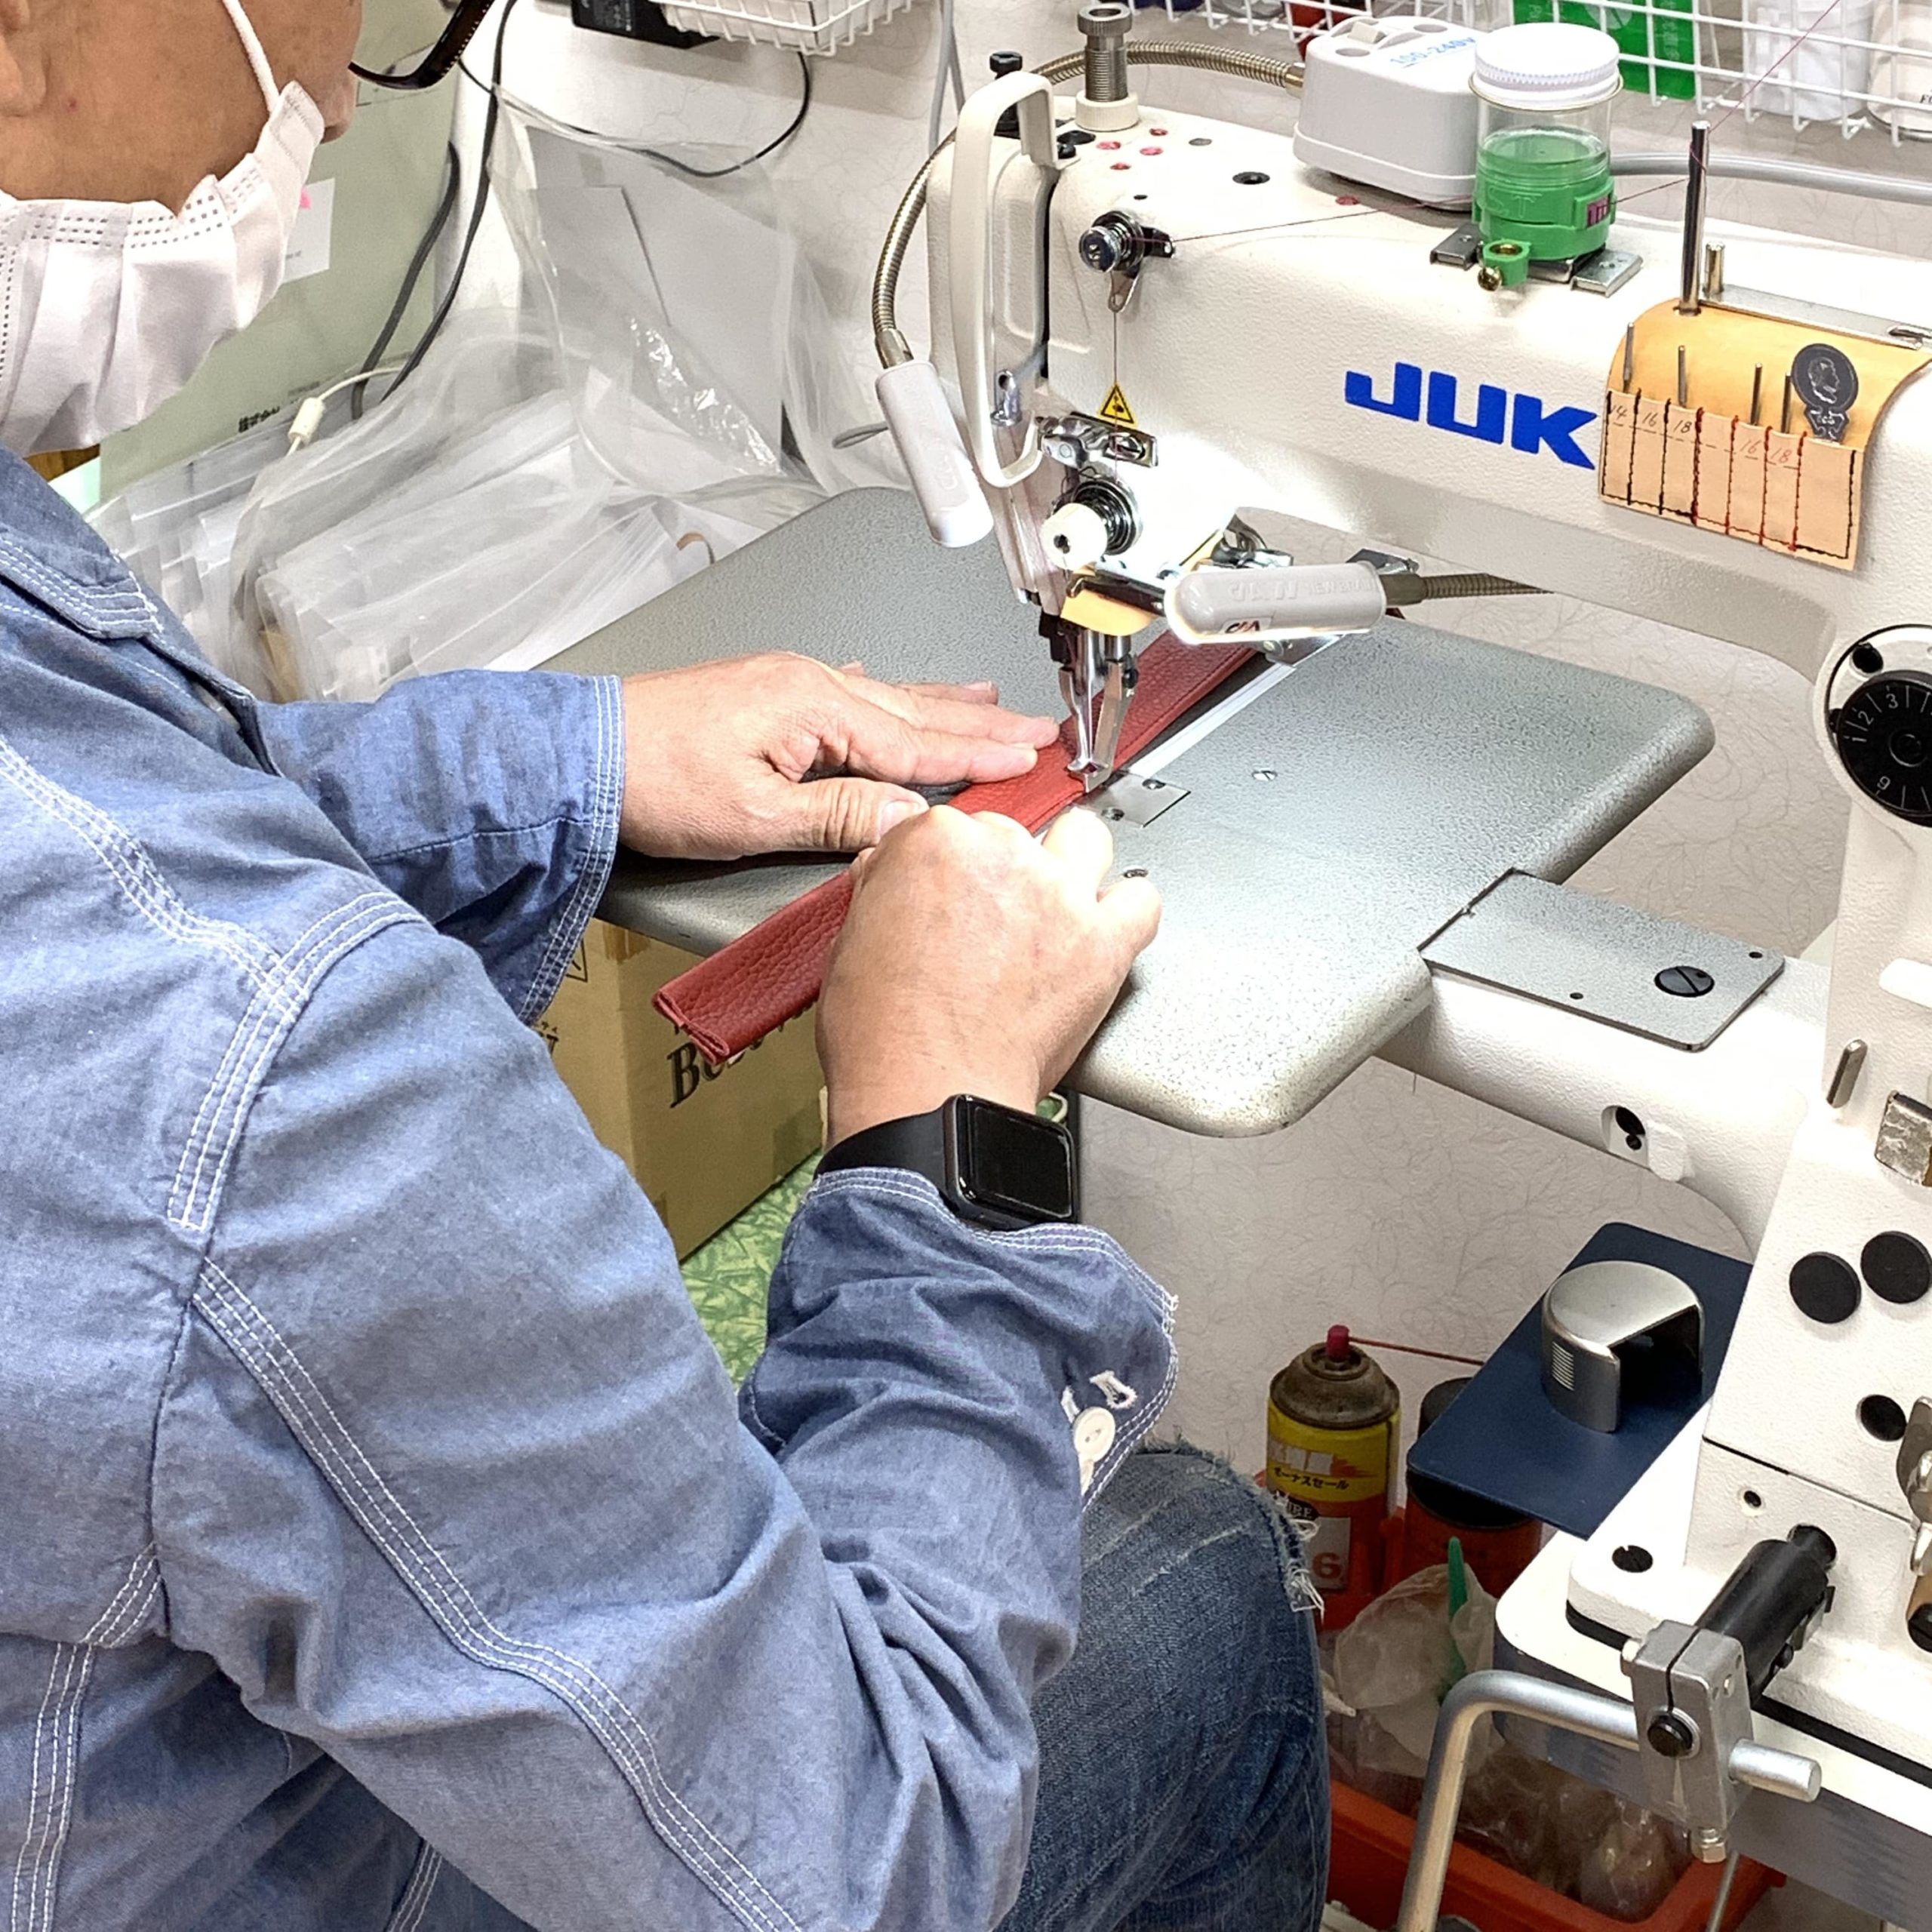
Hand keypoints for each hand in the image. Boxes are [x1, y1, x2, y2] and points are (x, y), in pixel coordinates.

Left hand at [618, 655, 1057, 860]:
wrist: (581, 756)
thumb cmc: (653, 780)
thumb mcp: (756, 817)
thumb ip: (841, 819)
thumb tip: (912, 822)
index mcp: (814, 706)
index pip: (916, 741)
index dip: (978, 755)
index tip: (1031, 758)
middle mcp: (807, 684)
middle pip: (913, 711)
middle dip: (980, 722)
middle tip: (1036, 727)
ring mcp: (784, 686)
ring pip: (884, 698)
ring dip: (941, 705)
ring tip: (987, 701)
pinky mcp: (762, 697)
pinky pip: (848, 693)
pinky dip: (888, 699)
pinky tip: (894, 694)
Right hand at [818, 808, 1161, 1144]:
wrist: (929, 1093)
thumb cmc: (884, 1034)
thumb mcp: (849, 941)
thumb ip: (884, 890)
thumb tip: (894, 877)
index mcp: (934, 841)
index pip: (943, 827)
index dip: (940, 868)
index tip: (939, 898)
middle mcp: (1002, 854)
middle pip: (1010, 835)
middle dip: (998, 872)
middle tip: (986, 922)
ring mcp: (1058, 896)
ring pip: (1084, 841)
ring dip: (1069, 866)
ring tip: (1049, 906)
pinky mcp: (1101, 943)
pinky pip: (1141, 902)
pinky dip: (1126, 912)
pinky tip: (1102, 930)